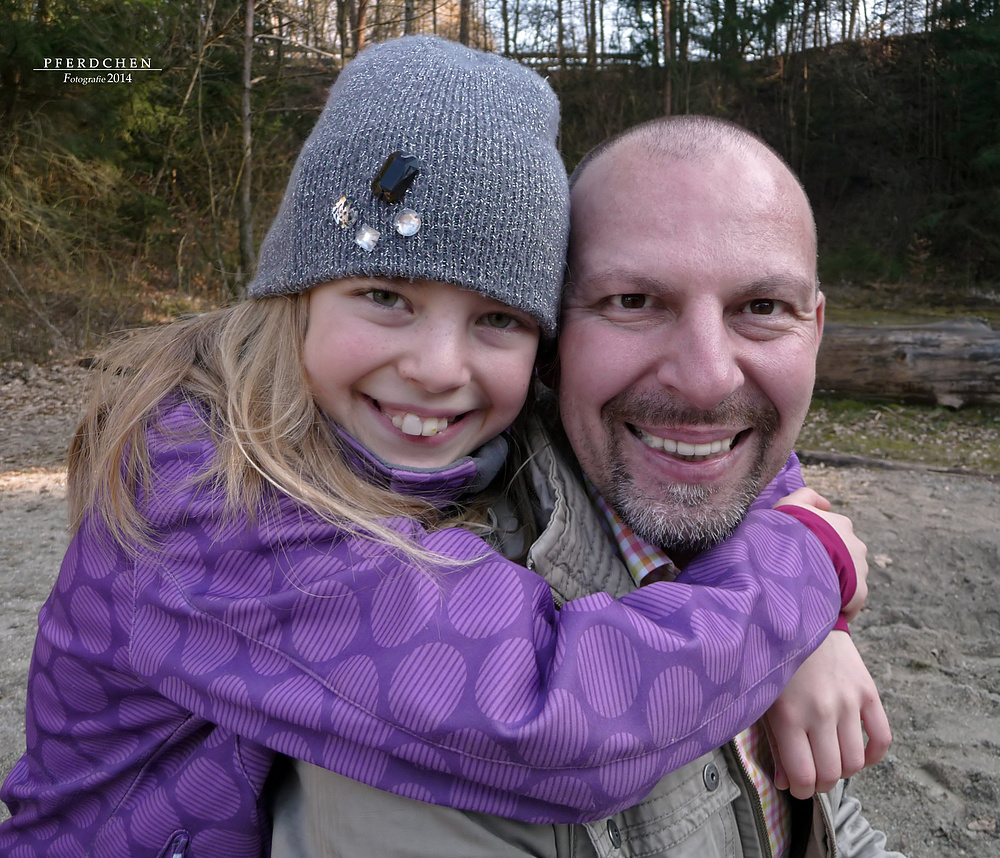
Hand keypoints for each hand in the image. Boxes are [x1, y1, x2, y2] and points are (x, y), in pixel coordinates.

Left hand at [763, 631, 891, 798]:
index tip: (797, 786)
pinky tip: (858, 753)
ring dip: (844, 771)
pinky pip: (882, 738)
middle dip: (821, 784)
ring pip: (855, 761)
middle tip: (813, 776)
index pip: (804, 775)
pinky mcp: (868, 691)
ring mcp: (848, 701)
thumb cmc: (775, 665)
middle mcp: (820, 711)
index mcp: (788, 715)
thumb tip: (787, 783)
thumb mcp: (764, 702)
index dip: (801, 790)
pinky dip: (873, 755)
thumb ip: (775, 745)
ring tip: (831, 761)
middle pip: (832, 773)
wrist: (801, 620)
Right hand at [775, 487, 868, 620]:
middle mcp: (856, 545)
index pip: (835, 534)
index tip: (806, 553)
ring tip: (813, 591)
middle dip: (830, 564)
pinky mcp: (860, 593)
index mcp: (842, 524)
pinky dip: (840, 605)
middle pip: (844, 556)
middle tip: (808, 573)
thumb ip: (806, 496)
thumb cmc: (791, 530)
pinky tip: (823, 607)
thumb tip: (825, 504)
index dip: (820, 543)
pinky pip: (851, 601)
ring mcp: (860, 569)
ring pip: (850, 578)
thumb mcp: (790, 504)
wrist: (798, 557)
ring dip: (835, 583)